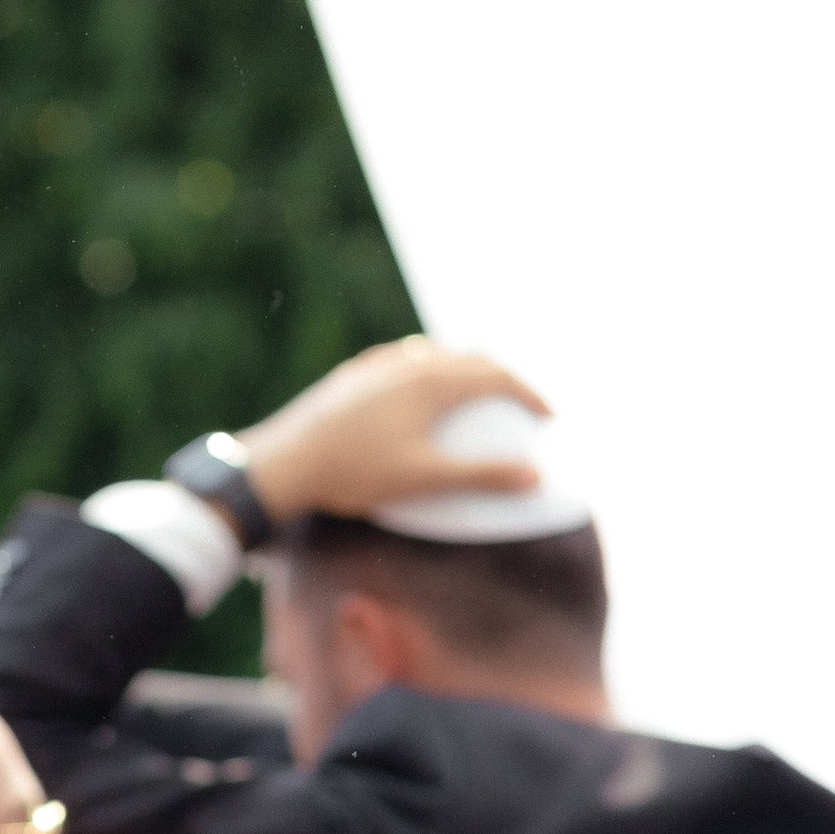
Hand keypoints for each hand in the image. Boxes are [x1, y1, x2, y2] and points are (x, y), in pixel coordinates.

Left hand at [240, 335, 546, 525]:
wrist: (285, 462)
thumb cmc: (355, 472)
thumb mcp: (425, 479)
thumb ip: (481, 476)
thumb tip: (534, 476)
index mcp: (433, 381)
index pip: (497, 375)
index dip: (530, 394)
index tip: (549, 417)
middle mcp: (409, 362)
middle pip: (471, 357)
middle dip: (503, 378)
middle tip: (522, 404)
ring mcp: (379, 366)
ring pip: (436, 354)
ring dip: (465, 370)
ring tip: (477, 394)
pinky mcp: (354, 376)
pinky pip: (404, 361)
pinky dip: (429, 371)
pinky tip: (419, 390)